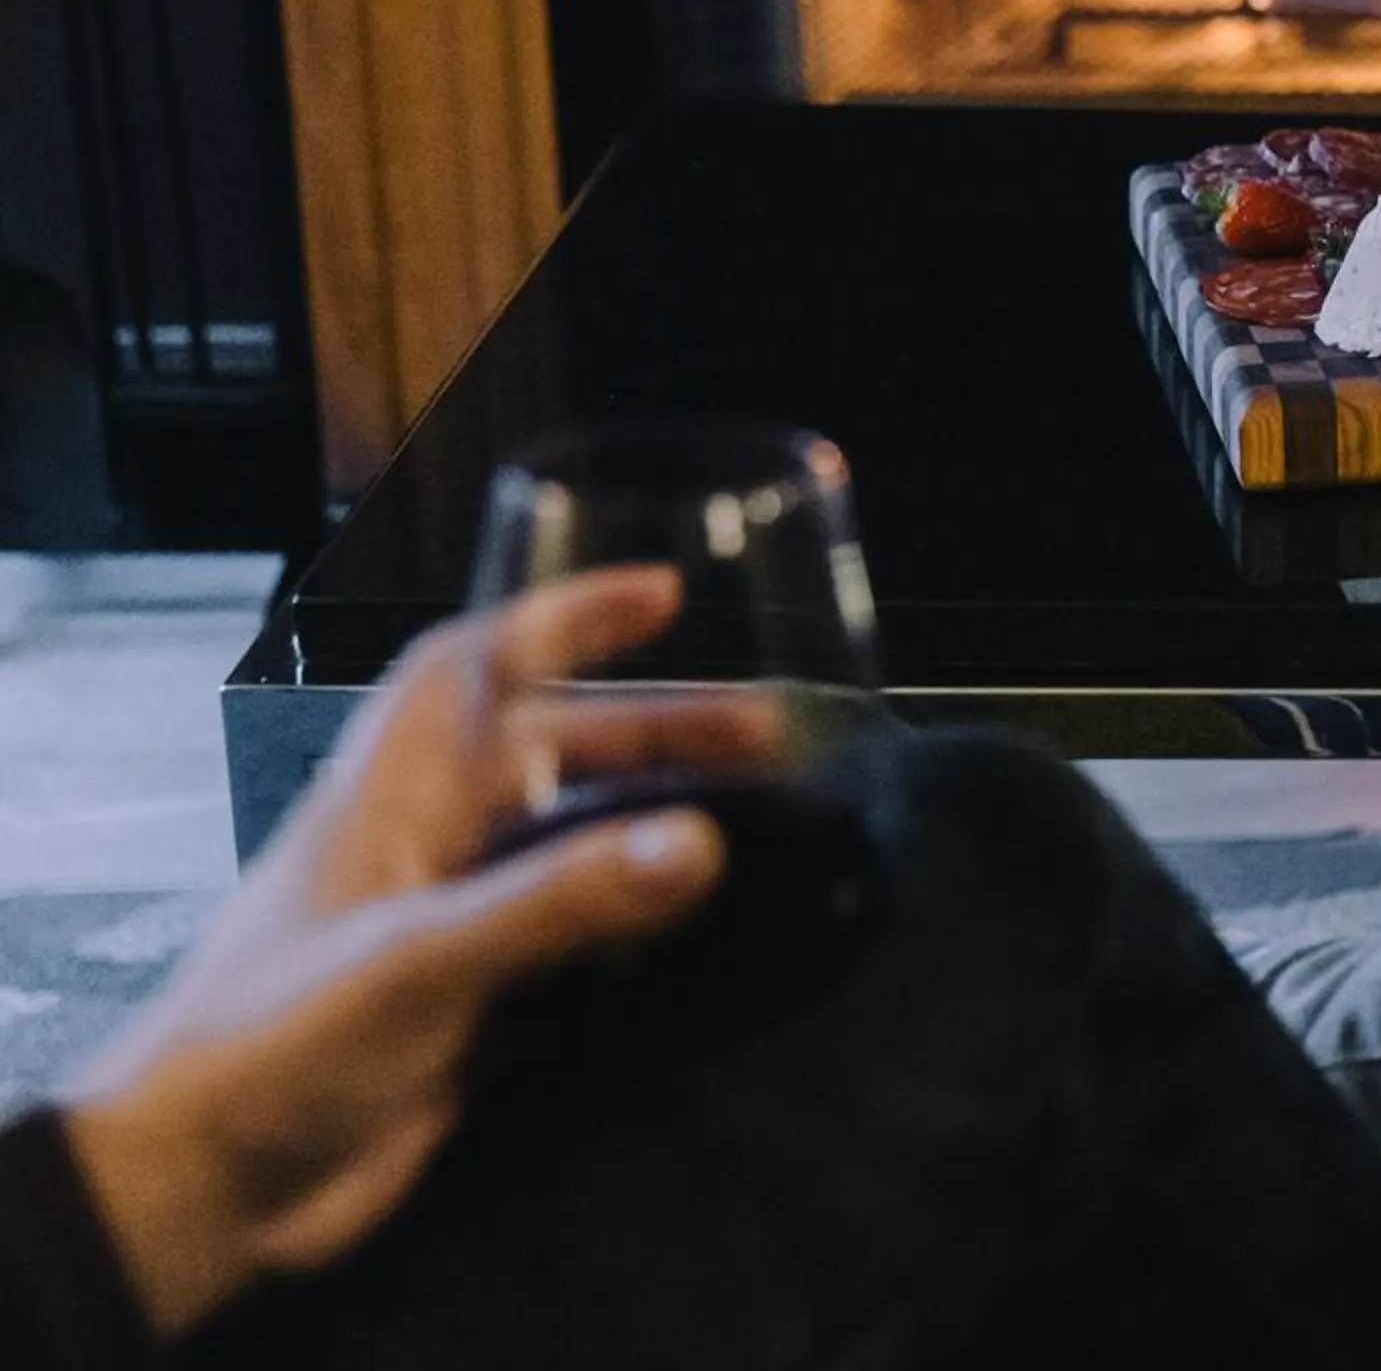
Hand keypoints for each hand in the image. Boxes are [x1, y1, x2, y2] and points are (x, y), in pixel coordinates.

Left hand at [57, 568, 765, 1336]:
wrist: (201, 1198)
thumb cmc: (273, 1047)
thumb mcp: (416, 960)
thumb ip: (557, 902)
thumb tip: (702, 845)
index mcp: (391, 799)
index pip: (478, 668)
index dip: (564, 617)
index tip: (664, 595)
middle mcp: (426, 847)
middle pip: (554, 755)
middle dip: (658, 730)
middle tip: (767, 736)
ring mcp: (451, 931)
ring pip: (572, 848)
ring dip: (660, 829)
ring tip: (762, 827)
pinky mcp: (473, 1014)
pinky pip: (577, 949)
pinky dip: (642, 937)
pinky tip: (709, 945)